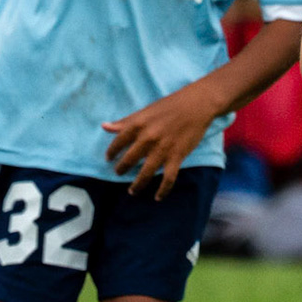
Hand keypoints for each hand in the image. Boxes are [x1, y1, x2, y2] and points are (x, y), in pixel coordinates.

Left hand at [102, 83, 225, 198]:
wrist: (197, 105)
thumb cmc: (170, 105)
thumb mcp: (145, 111)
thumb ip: (125, 122)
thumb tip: (104, 127)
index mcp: (137, 125)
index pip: (118, 143)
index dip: (112, 152)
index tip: (109, 158)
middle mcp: (147, 139)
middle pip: (129, 160)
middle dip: (121, 169)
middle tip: (119, 173)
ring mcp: (162, 149)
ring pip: (145, 173)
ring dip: (137, 184)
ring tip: (132, 191)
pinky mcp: (177, 156)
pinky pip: (168, 178)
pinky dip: (163, 190)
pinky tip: (158, 197)